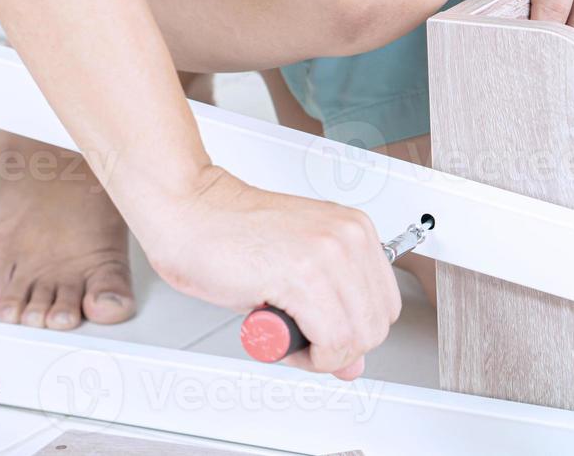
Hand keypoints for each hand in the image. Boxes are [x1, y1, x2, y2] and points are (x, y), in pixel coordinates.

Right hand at [126, 165, 399, 380]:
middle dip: (339, 348)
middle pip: (375, 326)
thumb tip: (351, 361)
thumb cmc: (230, 235)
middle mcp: (349, 237)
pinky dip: (306, 357)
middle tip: (299, 340)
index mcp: (355, 230)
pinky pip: (330, 341)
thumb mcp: (295, 274)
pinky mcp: (303, 274)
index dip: (352, 332)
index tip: (321, 333)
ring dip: (319, 354)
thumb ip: (332, 313)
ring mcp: (329, 253)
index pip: (384, 305)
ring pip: (355, 338)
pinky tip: (277, 336)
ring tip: (284, 335)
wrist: (189, 210)